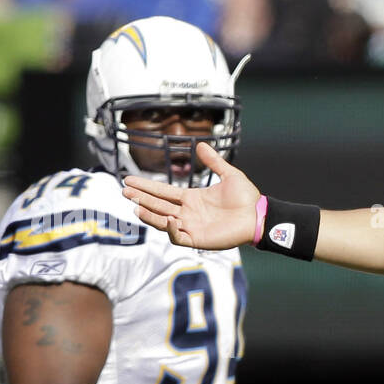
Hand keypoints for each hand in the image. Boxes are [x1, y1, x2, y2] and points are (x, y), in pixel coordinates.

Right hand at [123, 142, 259, 249]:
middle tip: (125, 191)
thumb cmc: (246, 198)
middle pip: (158, 205)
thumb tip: (201, 144)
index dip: (146, 186)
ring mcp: (191, 226)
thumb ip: (214, 161)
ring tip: (136, 206)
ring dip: (150, 215)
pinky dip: (171, 230)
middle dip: (141, 198)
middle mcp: (188, 213)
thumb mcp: (229, 175)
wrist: (259, 215)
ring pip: (162, 222)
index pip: (163, 192)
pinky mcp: (198, 239)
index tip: (129, 180)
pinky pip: (178, 237)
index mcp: (192, 198)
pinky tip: (169, 220)